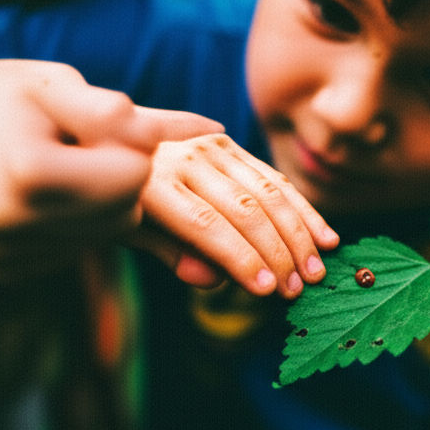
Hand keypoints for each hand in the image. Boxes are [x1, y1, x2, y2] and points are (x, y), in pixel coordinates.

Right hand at [0, 59, 222, 280]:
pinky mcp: (10, 270)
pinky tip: (48, 195)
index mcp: (27, 173)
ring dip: (102, 202)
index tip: (102, 125)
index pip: (132, 178)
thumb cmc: (14, 97)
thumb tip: (215, 130)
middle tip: (81, 147)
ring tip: (61, 168)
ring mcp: (7, 254)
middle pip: (124, 213)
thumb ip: (132, 115)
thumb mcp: (66, 87)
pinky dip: (79, 222)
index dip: (133, 147)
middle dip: (121, 179)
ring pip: (107, 234)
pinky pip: (81, 249)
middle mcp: (10, 224)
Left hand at [135, 133, 338, 298]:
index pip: (206, 225)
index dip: (240, 258)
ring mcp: (210, 146)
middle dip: (277, 252)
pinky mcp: (226, 144)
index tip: (268, 289)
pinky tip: (325, 237)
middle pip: (244, 209)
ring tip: (316, 270)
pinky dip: (303, 210)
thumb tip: (210, 280)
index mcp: (152, 182)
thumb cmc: (116, 198)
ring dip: (299, 234)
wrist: (104, 140)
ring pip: (268, 192)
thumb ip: (167, 250)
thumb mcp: (126, 228)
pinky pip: (273, 179)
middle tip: (298, 289)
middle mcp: (186, 157)